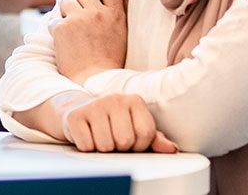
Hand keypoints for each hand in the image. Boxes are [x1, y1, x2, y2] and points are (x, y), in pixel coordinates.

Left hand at [51, 0, 127, 83]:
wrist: (93, 81)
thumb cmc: (109, 61)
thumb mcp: (122, 34)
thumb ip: (118, 12)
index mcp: (115, 13)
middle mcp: (96, 12)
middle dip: (81, 2)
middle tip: (82, 18)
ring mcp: (77, 19)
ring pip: (66, 0)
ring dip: (67, 11)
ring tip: (72, 28)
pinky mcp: (60, 28)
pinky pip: (54, 19)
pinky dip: (56, 28)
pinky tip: (64, 41)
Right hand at [56, 92, 177, 153]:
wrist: (80, 111)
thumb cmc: (113, 123)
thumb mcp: (135, 128)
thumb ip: (154, 139)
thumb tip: (171, 149)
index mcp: (135, 100)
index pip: (146, 133)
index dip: (139, 146)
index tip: (131, 142)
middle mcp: (115, 98)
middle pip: (125, 140)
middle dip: (120, 148)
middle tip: (113, 140)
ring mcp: (94, 105)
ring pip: (106, 145)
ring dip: (103, 149)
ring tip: (100, 138)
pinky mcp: (75, 115)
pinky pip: (87, 145)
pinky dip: (87, 147)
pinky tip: (87, 136)